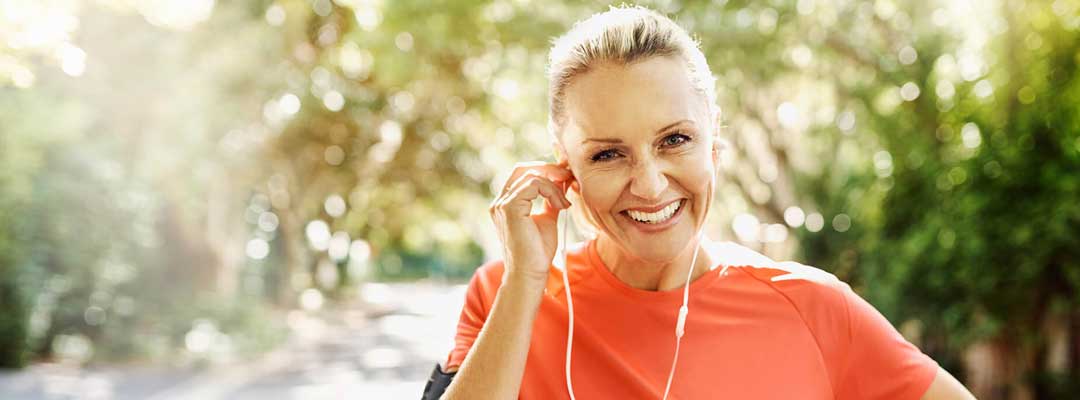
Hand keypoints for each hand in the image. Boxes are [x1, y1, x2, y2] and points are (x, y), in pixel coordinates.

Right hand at [489, 161, 574, 283]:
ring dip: (554, 185)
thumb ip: (550, 200)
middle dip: (549, 170)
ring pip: (531, 175)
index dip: (545, 171)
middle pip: (523, 168)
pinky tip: (560, 206)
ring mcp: (502, 204)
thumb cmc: (538, 251)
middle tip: (568, 177)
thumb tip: (562, 182)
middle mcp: (500, 202)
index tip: (566, 178)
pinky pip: (534, 184)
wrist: (531, 272)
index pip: (522, 174)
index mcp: (506, 204)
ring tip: (565, 203)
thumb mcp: (547, 218)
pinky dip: (551, 191)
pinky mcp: (510, 208)